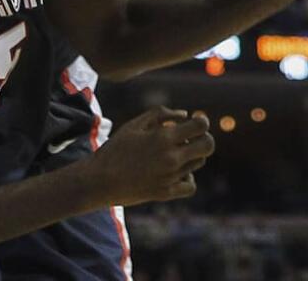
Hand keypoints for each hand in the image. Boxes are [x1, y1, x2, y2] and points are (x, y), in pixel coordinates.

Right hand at [82, 107, 214, 206]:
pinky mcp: (166, 193)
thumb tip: (185, 114)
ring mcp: (170, 177)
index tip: (194, 122)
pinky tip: (176, 172)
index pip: (201, 126)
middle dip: (204, 138)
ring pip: (198, 163)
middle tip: (191, 138)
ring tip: (175, 153)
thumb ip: (161, 114)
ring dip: (192, 155)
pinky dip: (188, 177)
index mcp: (164, 137)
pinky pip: (190, 185)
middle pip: (208, 146)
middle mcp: (171, 157)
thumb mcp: (134, 125)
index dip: (201, 121)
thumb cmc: (115, 149)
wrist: (99, 181)